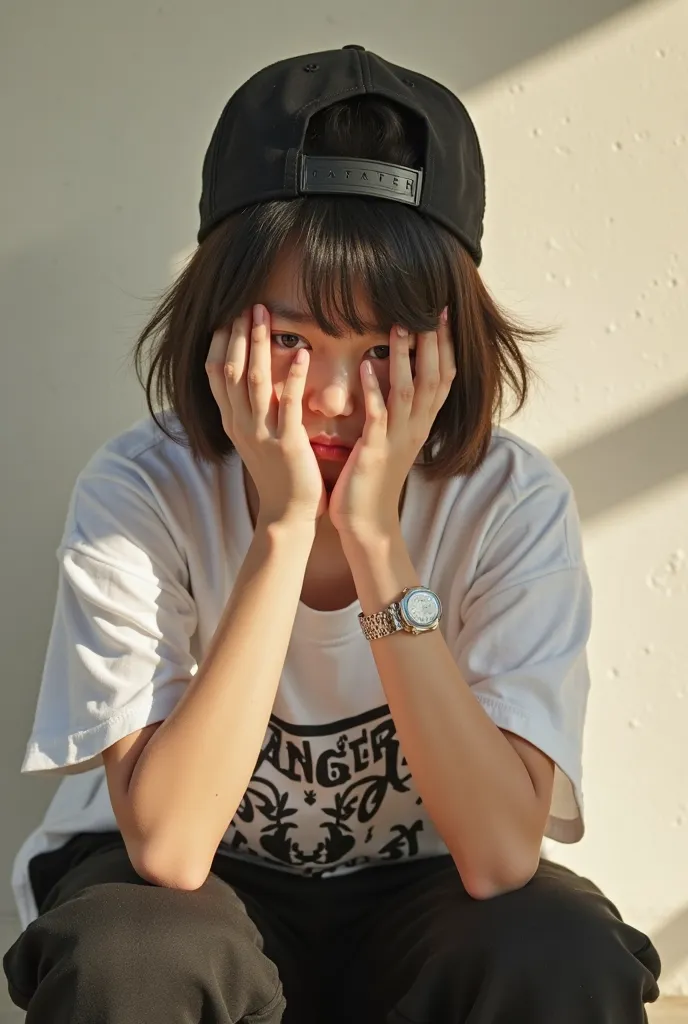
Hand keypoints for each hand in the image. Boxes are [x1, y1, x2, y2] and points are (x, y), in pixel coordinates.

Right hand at [205, 305, 327, 526]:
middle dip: (237, 333)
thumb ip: (252, 408)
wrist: (288, 513)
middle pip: (229, 369)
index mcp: (232, 420)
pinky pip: (286, 403)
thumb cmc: (278, 473)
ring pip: (252, 379)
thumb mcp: (256, 437)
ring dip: (258, 344)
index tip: (227, 314)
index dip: (219, 341)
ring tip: (264, 314)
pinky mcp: (286, 443)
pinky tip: (301, 353)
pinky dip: (292, 376)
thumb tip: (252, 376)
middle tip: (246, 303)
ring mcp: (260, 433)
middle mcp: (240, 423)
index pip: (215, 373)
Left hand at [328, 308, 455, 537]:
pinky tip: (366, 368)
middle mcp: (415, 428)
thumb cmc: (374, 478)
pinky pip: (378, 417)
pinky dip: (374, 391)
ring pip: (408, 392)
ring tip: (400, 326)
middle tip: (433, 309)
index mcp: (421, 424)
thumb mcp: (393, 438)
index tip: (444, 314)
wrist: (367, 523)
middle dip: (434, 343)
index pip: (443, 378)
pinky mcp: (374, 452)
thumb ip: (397, 409)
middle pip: (434, 378)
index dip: (446, 346)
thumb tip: (395, 374)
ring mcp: (397, 440)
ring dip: (403, 358)